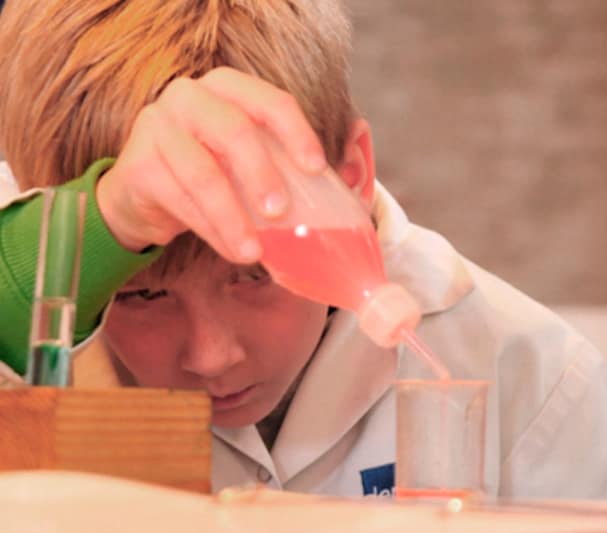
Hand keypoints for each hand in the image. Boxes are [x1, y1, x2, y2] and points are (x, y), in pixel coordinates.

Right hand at [96, 67, 326, 262]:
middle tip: (281, 213)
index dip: (297, 133)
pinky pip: (179, 200)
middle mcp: (189, 97)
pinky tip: (231, 249)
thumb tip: (352, 176)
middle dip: (263, 175)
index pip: (270, 101)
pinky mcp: (136, 165)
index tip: (317, 169)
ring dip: (233, 217)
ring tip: (254, 252)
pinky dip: (210, 230)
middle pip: (234, 131)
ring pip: (203, 173)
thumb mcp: (253, 163)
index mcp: (228, 88)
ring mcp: (157, 126)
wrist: (146, 195)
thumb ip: (296, 165)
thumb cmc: (214, 173)